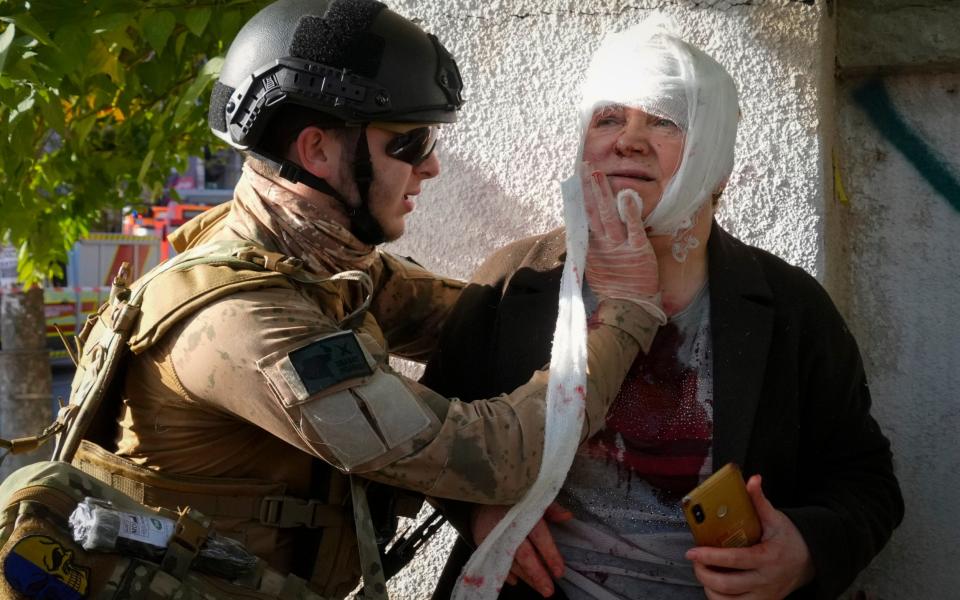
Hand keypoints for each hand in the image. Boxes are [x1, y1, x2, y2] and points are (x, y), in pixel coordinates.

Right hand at [471, 502, 572, 596]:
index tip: (559, 572)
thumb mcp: (533, 496)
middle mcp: (508, 528)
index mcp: (523, 514)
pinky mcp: (483, 544)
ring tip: (540, 589)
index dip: (550, 554)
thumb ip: (550, 508)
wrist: (482, 494)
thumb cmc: (513, 497)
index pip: (539, 536)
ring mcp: (494, 538)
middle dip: (537, 574)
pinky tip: (516, 582)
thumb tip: (568, 516)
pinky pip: (495, 563)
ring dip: (526, 578)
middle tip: (549, 591)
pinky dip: (506, 573)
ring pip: (511, 563)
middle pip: (524, 555)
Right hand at [580, 163, 659, 302]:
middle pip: (593, 211)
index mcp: (593, 246)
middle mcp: (603, 243)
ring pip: (608, 216)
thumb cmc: (615, 288)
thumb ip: (590, 247)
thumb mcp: (596, 266)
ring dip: (602, 195)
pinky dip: (629, 212)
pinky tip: (626, 195)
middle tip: (585, 167)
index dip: (581, 195)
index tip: (578, 176)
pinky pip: (633, 228)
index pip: (584, 215)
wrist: (628, 308)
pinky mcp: (638, 251)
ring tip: (597, 175)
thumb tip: (581, 231)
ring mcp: (619, 246)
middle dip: (589, 188)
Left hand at [685, 475, 815, 599]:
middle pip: (727, 584)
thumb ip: (760, 501)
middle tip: (695, 561)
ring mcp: (764, 596)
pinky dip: (720, 598)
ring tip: (703, 572)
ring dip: (709, 588)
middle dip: (704, 573)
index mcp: (767, 558)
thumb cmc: (789, 539)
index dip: (710, 557)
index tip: (693, 552)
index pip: (734, 560)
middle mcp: (765, 581)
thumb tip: (752, 480)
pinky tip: (714, 586)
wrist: (810, 562)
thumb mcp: (776, 519)